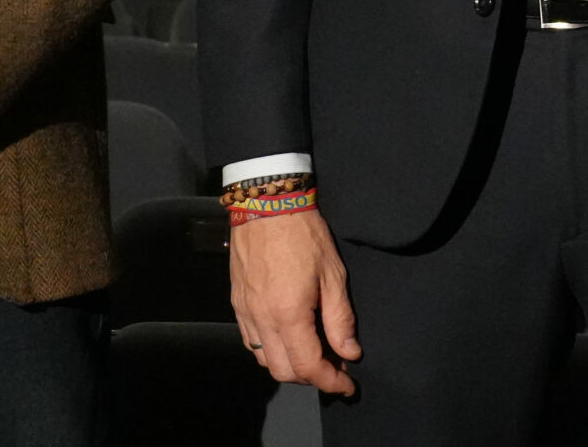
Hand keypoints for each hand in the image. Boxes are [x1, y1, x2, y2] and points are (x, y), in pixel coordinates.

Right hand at [231, 209, 359, 395]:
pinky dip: (271, 351)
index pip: (308, 366)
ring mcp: (245, 312)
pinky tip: (288, 338)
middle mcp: (262, 319)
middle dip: (311, 378)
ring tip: (314, 353)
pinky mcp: (237, 303)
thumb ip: (340, 319)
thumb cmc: (304, 234)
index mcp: (288, 313)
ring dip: (290, 366)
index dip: (331, 382)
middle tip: (335, 368)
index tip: (348, 385)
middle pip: (284, 371)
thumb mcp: (333, 274)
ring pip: (264, 360)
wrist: (266, 203)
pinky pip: (251, 341)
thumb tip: (349, 353)